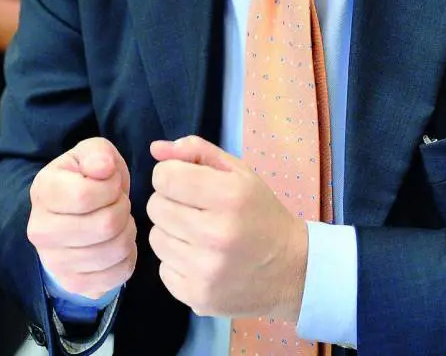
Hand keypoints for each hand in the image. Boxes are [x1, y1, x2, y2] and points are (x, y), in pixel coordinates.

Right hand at [27, 138, 136, 299]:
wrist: (76, 211)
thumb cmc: (87, 176)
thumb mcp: (93, 152)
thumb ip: (98, 153)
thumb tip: (103, 168)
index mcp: (43, 191)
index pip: (84, 196)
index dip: (111, 187)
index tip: (111, 182)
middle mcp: (40, 231)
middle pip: (105, 225)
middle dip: (122, 208)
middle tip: (117, 202)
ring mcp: (54, 262)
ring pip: (114, 250)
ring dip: (127, 231)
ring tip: (117, 220)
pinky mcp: (73, 283)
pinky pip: (117, 275)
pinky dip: (128, 256)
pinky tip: (116, 242)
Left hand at [147, 135, 307, 320]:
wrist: (290, 269)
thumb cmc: (261, 212)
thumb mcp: (239, 172)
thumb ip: (197, 152)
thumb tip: (156, 149)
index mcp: (230, 195)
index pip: (165, 177)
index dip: (170, 174)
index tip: (186, 180)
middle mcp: (216, 233)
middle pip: (156, 207)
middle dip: (171, 201)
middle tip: (196, 208)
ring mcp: (205, 270)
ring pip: (155, 238)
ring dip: (172, 231)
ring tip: (198, 232)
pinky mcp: (197, 296)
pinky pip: (163, 268)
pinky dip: (177, 260)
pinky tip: (201, 257)